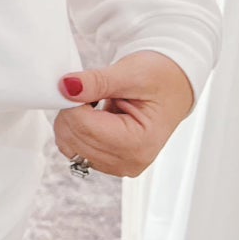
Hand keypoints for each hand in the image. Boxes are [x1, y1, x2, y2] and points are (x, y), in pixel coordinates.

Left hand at [53, 50, 194, 177]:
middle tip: (90, 90)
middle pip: (73, 139)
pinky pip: (76, 150)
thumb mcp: (131, 73)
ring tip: (95, 103)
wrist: (173, 88)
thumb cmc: (160, 79)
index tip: (81, 84)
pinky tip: (94, 115)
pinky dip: (76, 130)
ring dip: (72, 120)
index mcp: (138, 142)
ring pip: (69, 146)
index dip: (72, 101)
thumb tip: (65, 87)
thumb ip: (96, 81)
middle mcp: (129, 161)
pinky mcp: (110, 164)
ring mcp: (119, 166)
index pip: (83, 125)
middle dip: (71, 110)